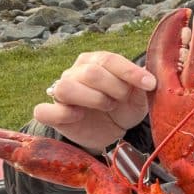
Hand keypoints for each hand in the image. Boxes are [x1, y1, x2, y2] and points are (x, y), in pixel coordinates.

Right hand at [34, 51, 156, 152]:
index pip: (109, 59)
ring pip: (66, 87)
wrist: (112, 133)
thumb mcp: (138, 98)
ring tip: (106, 106)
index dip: (130, 72)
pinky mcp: (52, 114)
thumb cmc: (124, 109)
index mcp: (96, 61)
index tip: (149, 84)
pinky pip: (44, 110)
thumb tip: (148, 79)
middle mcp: (75, 72)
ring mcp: (60, 92)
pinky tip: (79, 116)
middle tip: (122, 99)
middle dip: (114, 88)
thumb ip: (141, 86)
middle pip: (91, 73)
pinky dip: (62, 114)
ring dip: (93, 99)